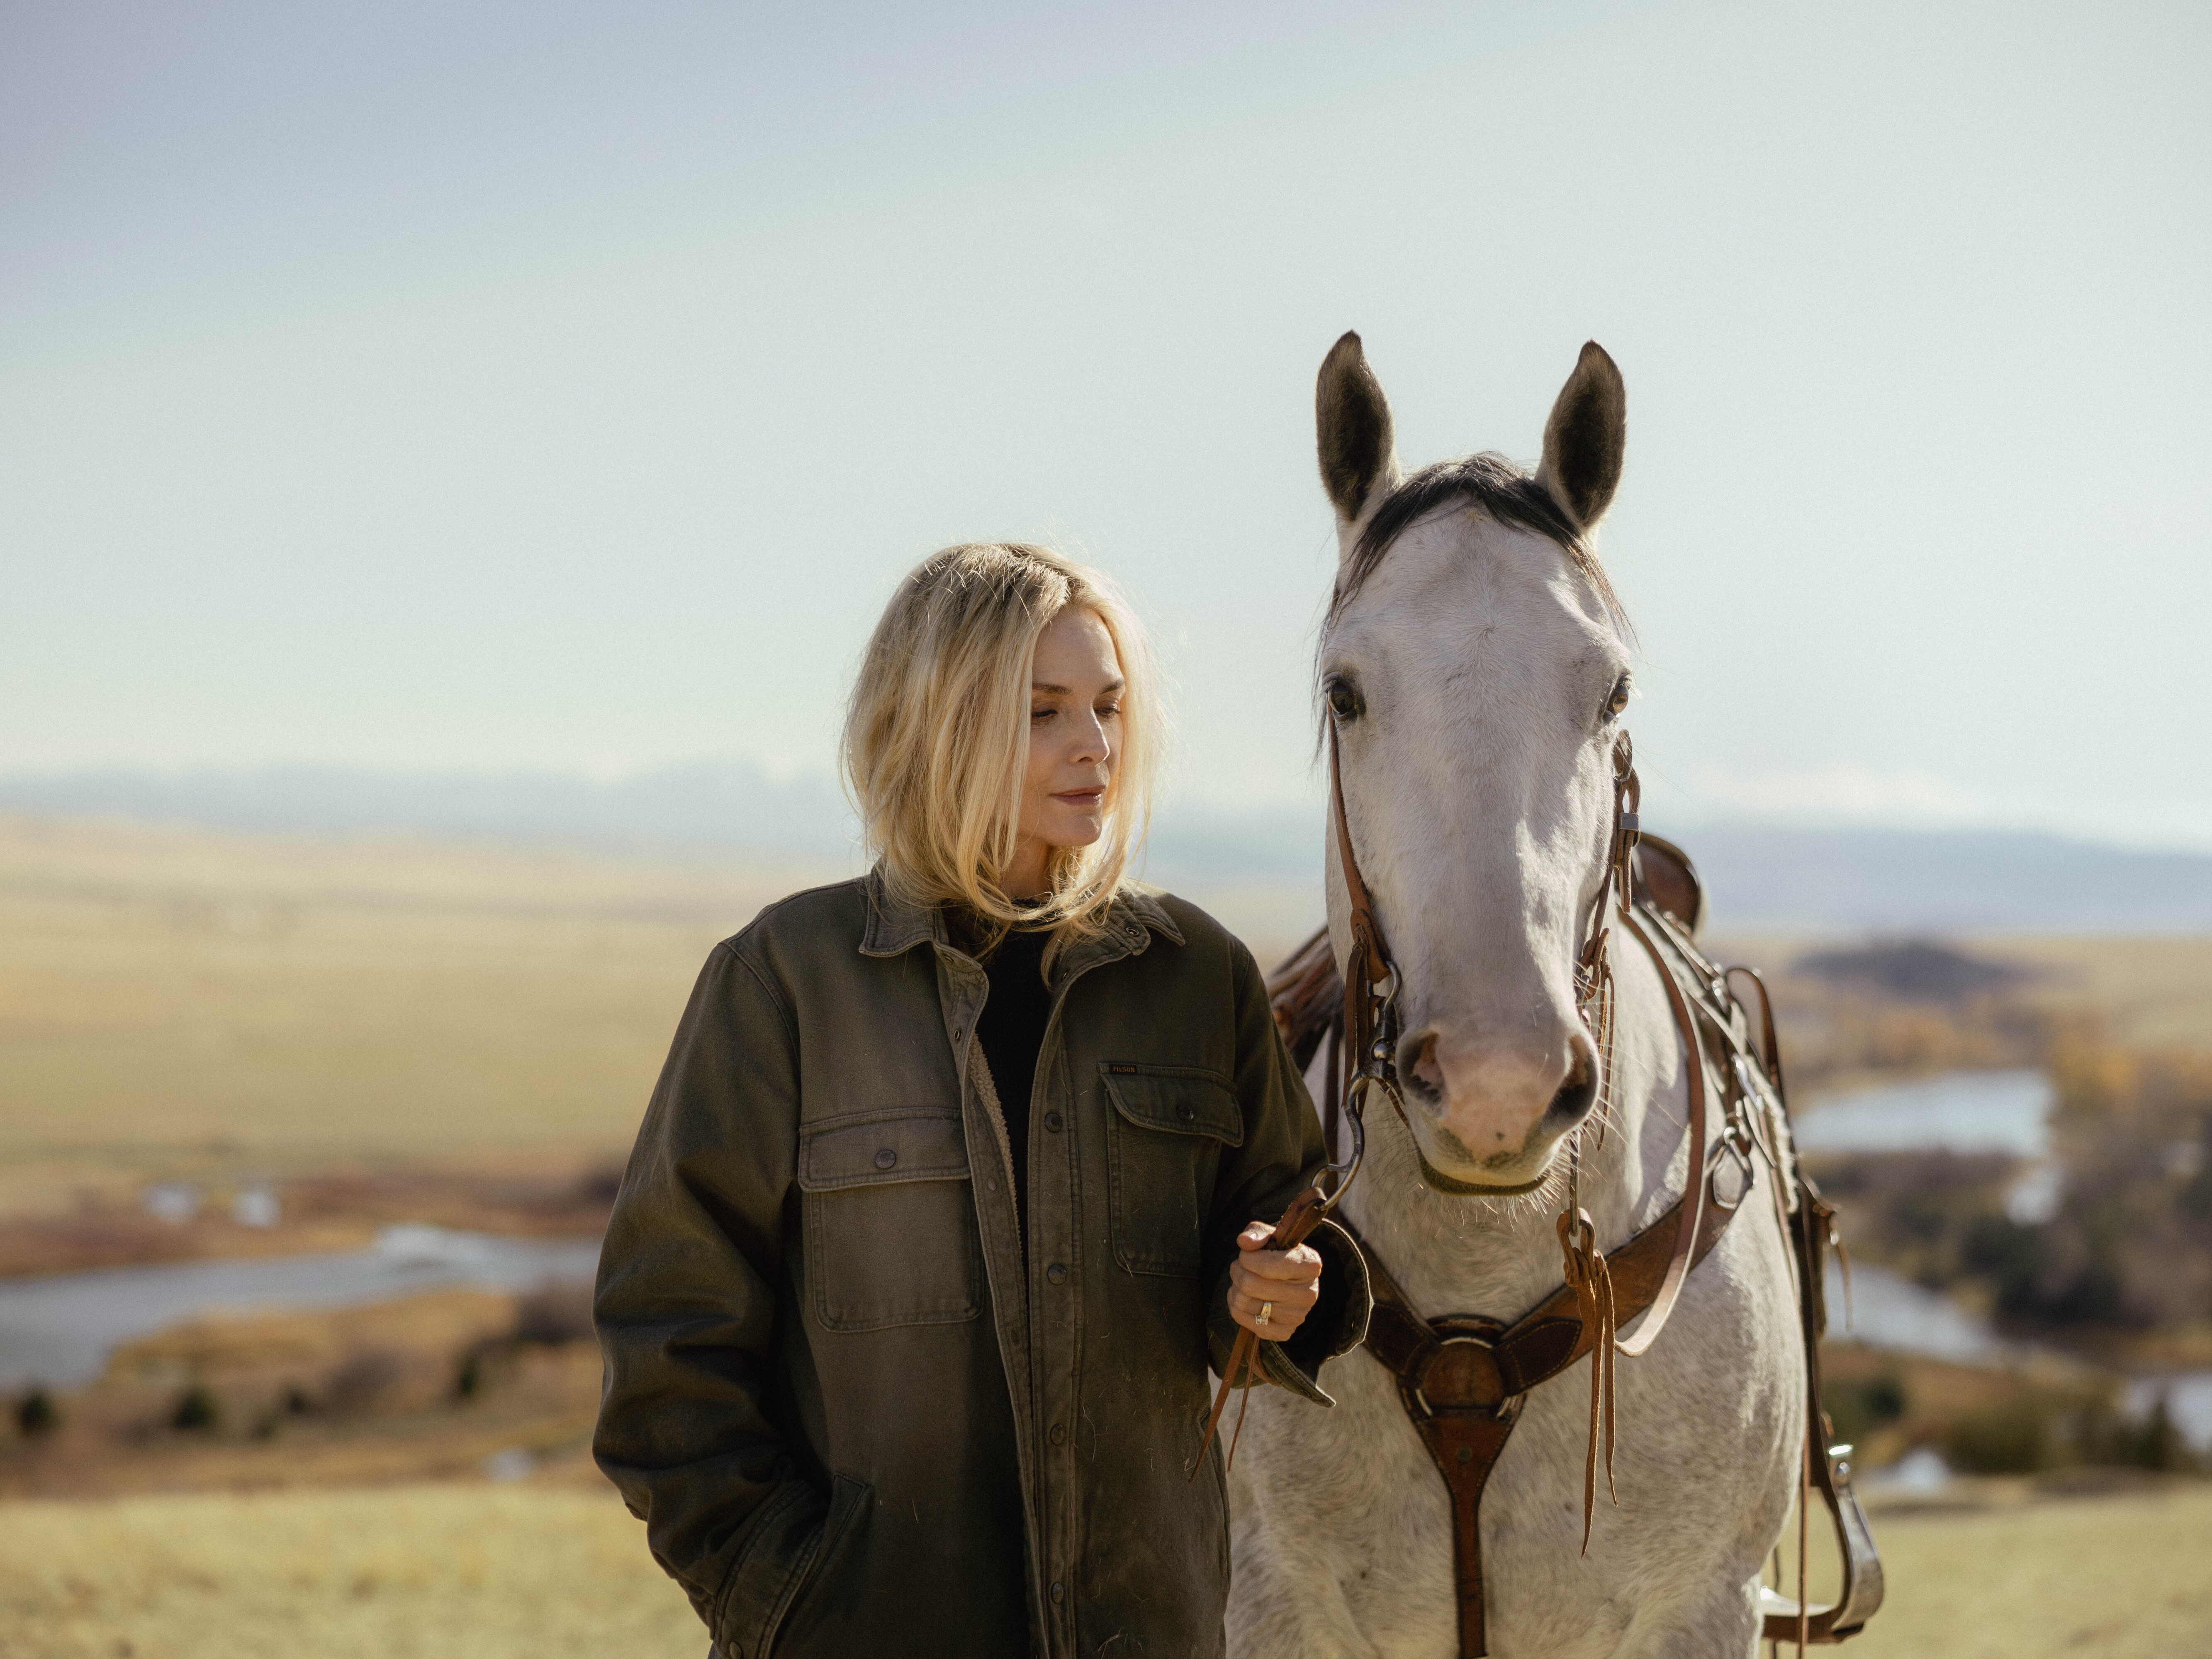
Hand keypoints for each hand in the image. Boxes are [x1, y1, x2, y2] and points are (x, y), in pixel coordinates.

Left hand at [1227, 1221, 1322, 1342]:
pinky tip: (1247, 1297)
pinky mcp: (1283, 1332)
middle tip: (1241, 1266)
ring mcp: (1297, 1316)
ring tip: (1245, 1281)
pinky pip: (1243, 1320)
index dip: (1247, 1257)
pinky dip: (1236, 1307)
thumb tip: (1245, 1242)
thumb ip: (1257, 1232)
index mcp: (1310, 1265)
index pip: (1266, 1266)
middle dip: (1238, 1271)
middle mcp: (1308, 1294)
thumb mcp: (1272, 1236)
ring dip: (1235, 1288)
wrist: (1292, 1281)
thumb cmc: (1279, 1254)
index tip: (1247, 1253)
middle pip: (1250, 1284)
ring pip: (1243, 1302)